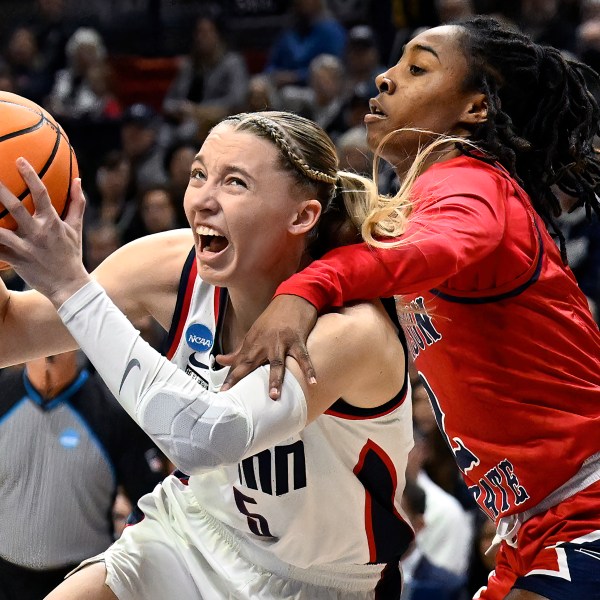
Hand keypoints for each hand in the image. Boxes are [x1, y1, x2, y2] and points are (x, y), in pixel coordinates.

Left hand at [0, 158, 89, 306]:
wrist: (69, 285)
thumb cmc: (71, 254)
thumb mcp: (76, 228)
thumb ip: (76, 203)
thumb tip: (77, 179)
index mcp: (52, 222)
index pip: (41, 194)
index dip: (30, 175)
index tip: (19, 160)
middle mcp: (38, 233)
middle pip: (15, 207)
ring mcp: (26, 248)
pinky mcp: (16, 261)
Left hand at [218, 295, 317, 398]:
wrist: (293, 298)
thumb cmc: (273, 318)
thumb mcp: (254, 333)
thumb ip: (238, 350)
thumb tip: (220, 360)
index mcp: (253, 341)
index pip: (239, 361)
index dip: (231, 376)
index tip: (223, 391)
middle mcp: (265, 342)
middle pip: (252, 362)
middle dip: (245, 377)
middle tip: (240, 397)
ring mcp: (282, 341)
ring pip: (277, 362)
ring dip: (275, 378)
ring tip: (274, 395)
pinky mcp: (297, 340)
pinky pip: (303, 357)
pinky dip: (308, 369)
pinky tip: (313, 382)